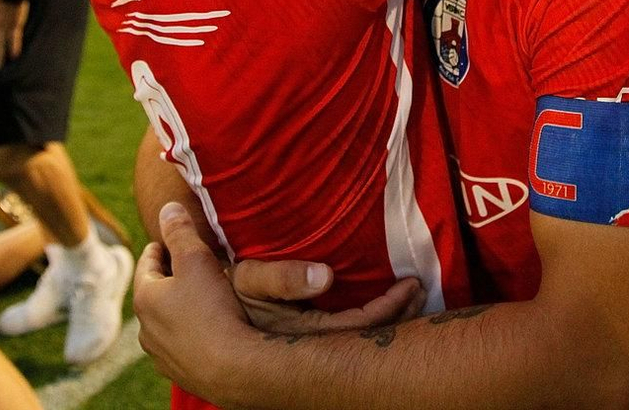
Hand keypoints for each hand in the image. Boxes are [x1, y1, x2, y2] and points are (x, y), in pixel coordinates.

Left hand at [134, 201, 260, 397]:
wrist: (234, 369)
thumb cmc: (213, 310)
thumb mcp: (197, 260)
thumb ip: (180, 231)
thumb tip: (166, 208)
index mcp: (145, 299)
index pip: (148, 264)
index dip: (161, 246)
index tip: (171, 238)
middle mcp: (147, 330)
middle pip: (156, 294)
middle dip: (171, 278)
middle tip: (191, 264)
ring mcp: (163, 355)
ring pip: (167, 322)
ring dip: (180, 308)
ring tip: (202, 298)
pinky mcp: (182, 373)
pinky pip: (182, 345)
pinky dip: (191, 332)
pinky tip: (210, 329)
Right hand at [232, 258, 424, 335]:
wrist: (206, 325)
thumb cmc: (226, 296)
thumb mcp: (249, 281)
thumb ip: (281, 278)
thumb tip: (327, 275)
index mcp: (301, 337)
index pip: (360, 326)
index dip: (390, 308)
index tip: (412, 283)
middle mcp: (311, 350)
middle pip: (369, 341)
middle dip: (401, 316)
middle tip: (423, 289)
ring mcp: (310, 352)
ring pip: (364, 343)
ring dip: (393, 319)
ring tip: (415, 296)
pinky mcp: (309, 347)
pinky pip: (352, 338)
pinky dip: (376, 320)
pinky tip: (391, 306)